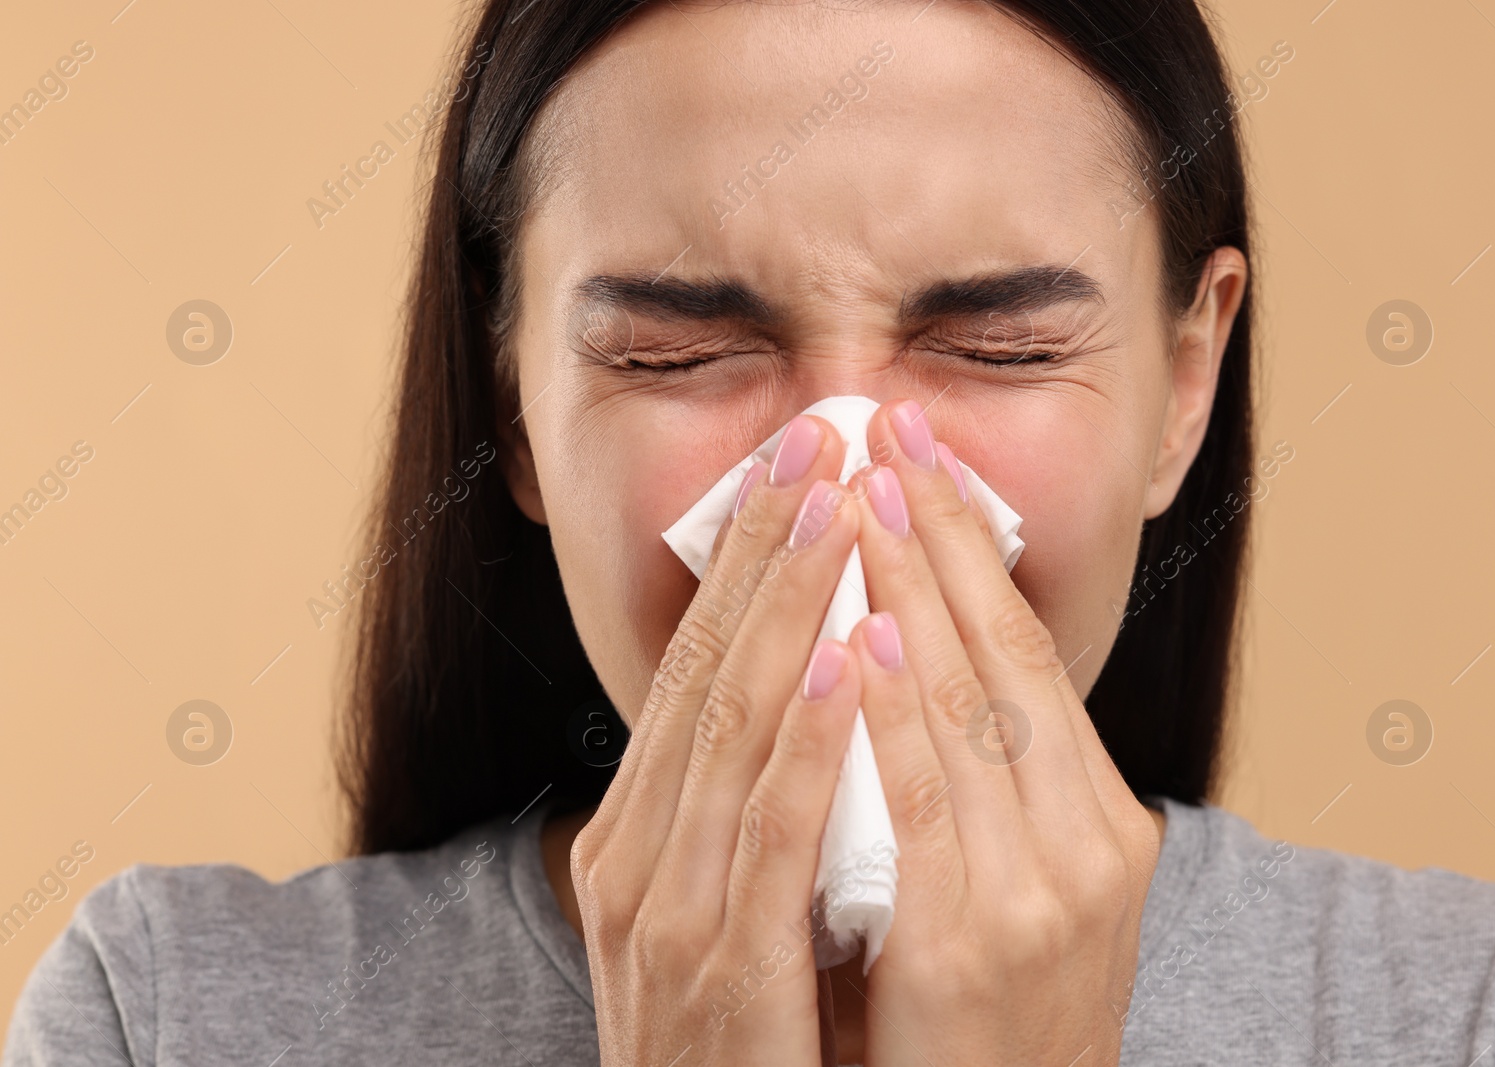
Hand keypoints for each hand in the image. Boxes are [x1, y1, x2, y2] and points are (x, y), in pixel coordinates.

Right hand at [570, 414, 865, 1066]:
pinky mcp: (721, 969)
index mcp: (636, 836)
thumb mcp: (726, 912)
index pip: (694, 670)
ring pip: (733, 727)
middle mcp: (634, 857)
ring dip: (793, 609)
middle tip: (818, 443)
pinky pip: (770, 832)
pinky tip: (858, 658)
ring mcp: (668, 912)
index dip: (745, 566)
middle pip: (706, 672)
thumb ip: (746, 815)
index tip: (797, 474)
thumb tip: (810, 705)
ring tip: (845, 509)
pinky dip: (814, 738)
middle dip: (766, 552)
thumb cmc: (743, 1044)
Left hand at [841, 398, 1160, 1065]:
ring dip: (910, 591)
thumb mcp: (1016, 889)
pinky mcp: (974, 940)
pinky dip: (892, 714)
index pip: (1028, 658)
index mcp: (1103, 824)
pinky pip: (924, 801)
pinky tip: (861, 638)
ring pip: (969, 709)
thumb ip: (986, 790)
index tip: (922, 459)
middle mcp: (1091, 844)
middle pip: (1005, 658)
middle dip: (940, 536)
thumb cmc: (988, 1017)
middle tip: (888, 433)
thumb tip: (915, 666)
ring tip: (863, 496)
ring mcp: (1041, 891)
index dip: (970, 553)